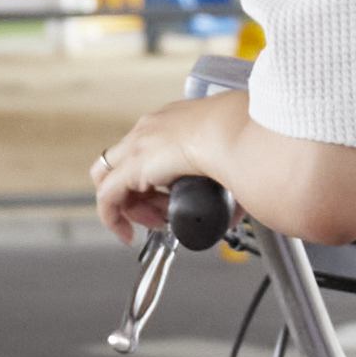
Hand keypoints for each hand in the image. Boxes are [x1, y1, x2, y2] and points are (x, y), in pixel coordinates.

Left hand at [91, 89, 241, 240]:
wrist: (237, 131)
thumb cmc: (247, 138)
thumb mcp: (235, 161)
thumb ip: (229, 184)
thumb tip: (233, 209)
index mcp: (179, 122)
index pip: (154, 149)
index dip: (159, 180)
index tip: (173, 198)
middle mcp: (153, 129)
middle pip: (128, 164)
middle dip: (143, 194)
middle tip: (163, 214)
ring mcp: (139, 144)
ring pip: (112, 177)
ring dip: (131, 206)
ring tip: (153, 224)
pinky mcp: (131, 166)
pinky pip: (108, 196)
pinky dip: (112, 217)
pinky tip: (124, 233)